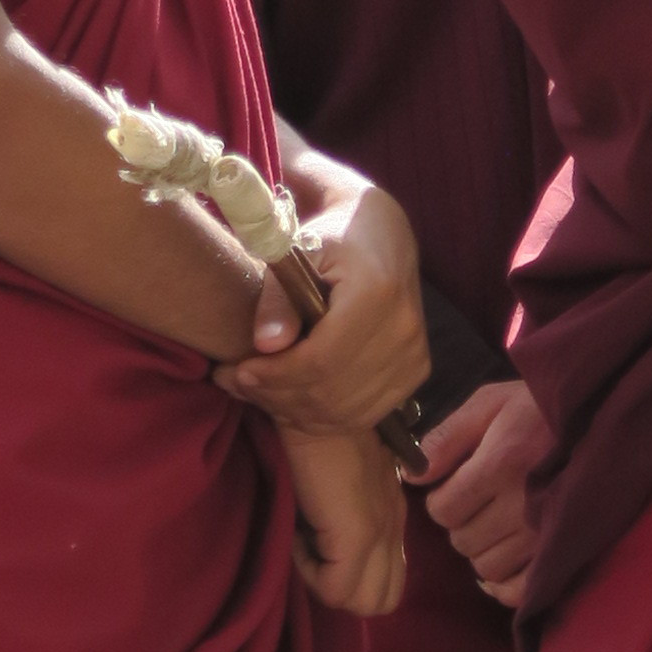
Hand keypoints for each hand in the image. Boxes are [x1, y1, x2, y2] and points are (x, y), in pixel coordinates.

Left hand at [215, 164, 427, 436]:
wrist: (381, 232)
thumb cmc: (332, 236)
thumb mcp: (297, 252)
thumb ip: (277, 297)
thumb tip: (265, 345)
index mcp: (378, 293)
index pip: (322, 360)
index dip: (275, 376)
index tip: (237, 370)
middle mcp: (405, 329)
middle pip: (332, 392)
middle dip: (276, 395)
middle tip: (235, 382)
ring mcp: (415, 355)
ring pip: (346, 412)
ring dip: (294, 411)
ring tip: (258, 390)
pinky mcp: (415, 372)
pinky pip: (364, 416)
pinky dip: (323, 418)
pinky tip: (292, 399)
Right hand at [286, 421, 407, 619]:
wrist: (317, 401)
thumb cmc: (318, 427)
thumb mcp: (340, 473)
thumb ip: (343, 503)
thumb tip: (317, 533)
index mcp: (390, 512)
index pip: (389, 575)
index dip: (350, 574)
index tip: (319, 543)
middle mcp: (394, 527)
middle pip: (384, 599)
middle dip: (344, 591)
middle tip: (315, 558)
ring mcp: (380, 533)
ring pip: (367, 603)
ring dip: (328, 587)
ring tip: (307, 550)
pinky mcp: (358, 537)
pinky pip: (336, 589)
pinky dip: (310, 574)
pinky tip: (296, 538)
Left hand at [416, 378, 550, 608]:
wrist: (606, 417)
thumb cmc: (542, 408)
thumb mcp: (492, 403)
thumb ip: (448, 436)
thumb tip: (412, 474)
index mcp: (499, 465)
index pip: (442, 510)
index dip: (441, 500)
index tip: (454, 487)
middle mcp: (520, 506)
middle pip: (462, 541)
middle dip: (461, 524)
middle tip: (478, 504)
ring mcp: (543, 535)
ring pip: (487, 568)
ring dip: (483, 550)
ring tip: (496, 526)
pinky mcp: (562, 552)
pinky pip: (519, 590)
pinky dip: (505, 584)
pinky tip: (505, 559)